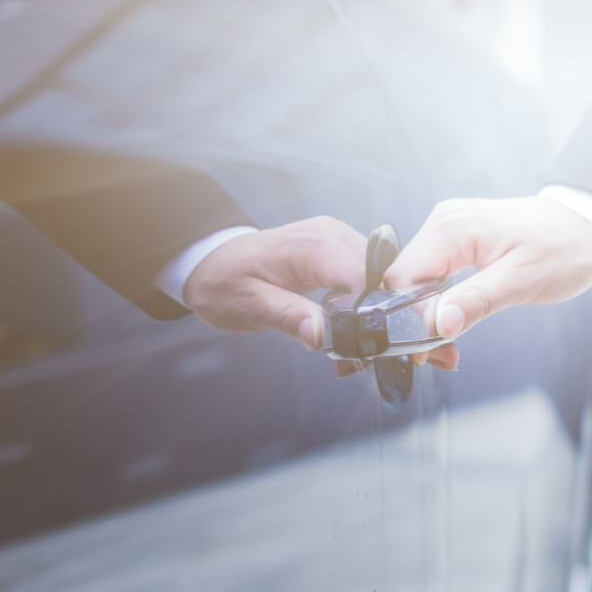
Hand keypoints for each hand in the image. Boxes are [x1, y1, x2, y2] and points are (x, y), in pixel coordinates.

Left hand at [182, 216, 365, 350]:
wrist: (212, 261)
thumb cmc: (225, 282)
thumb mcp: (249, 305)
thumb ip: (287, 317)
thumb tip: (319, 335)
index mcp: (313, 245)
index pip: (363, 278)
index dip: (370, 314)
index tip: (361, 347)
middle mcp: (333, 234)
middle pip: (379, 278)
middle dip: (375, 319)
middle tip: (354, 357)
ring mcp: (339, 238)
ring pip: (379, 278)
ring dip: (372, 313)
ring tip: (349, 347)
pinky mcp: (340, 248)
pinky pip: (366, 275)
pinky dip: (364, 302)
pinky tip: (348, 326)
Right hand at [382, 196, 591, 363]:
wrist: (587, 226)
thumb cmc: (564, 248)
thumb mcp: (523, 280)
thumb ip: (477, 301)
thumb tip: (439, 324)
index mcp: (452, 228)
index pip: (402, 279)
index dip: (406, 320)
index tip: (425, 350)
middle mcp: (443, 224)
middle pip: (404, 282)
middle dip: (415, 323)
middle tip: (443, 355)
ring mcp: (449, 231)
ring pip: (416, 282)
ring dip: (427, 317)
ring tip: (448, 345)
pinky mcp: (457, 241)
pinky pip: (433, 276)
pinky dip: (438, 303)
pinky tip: (452, 322)